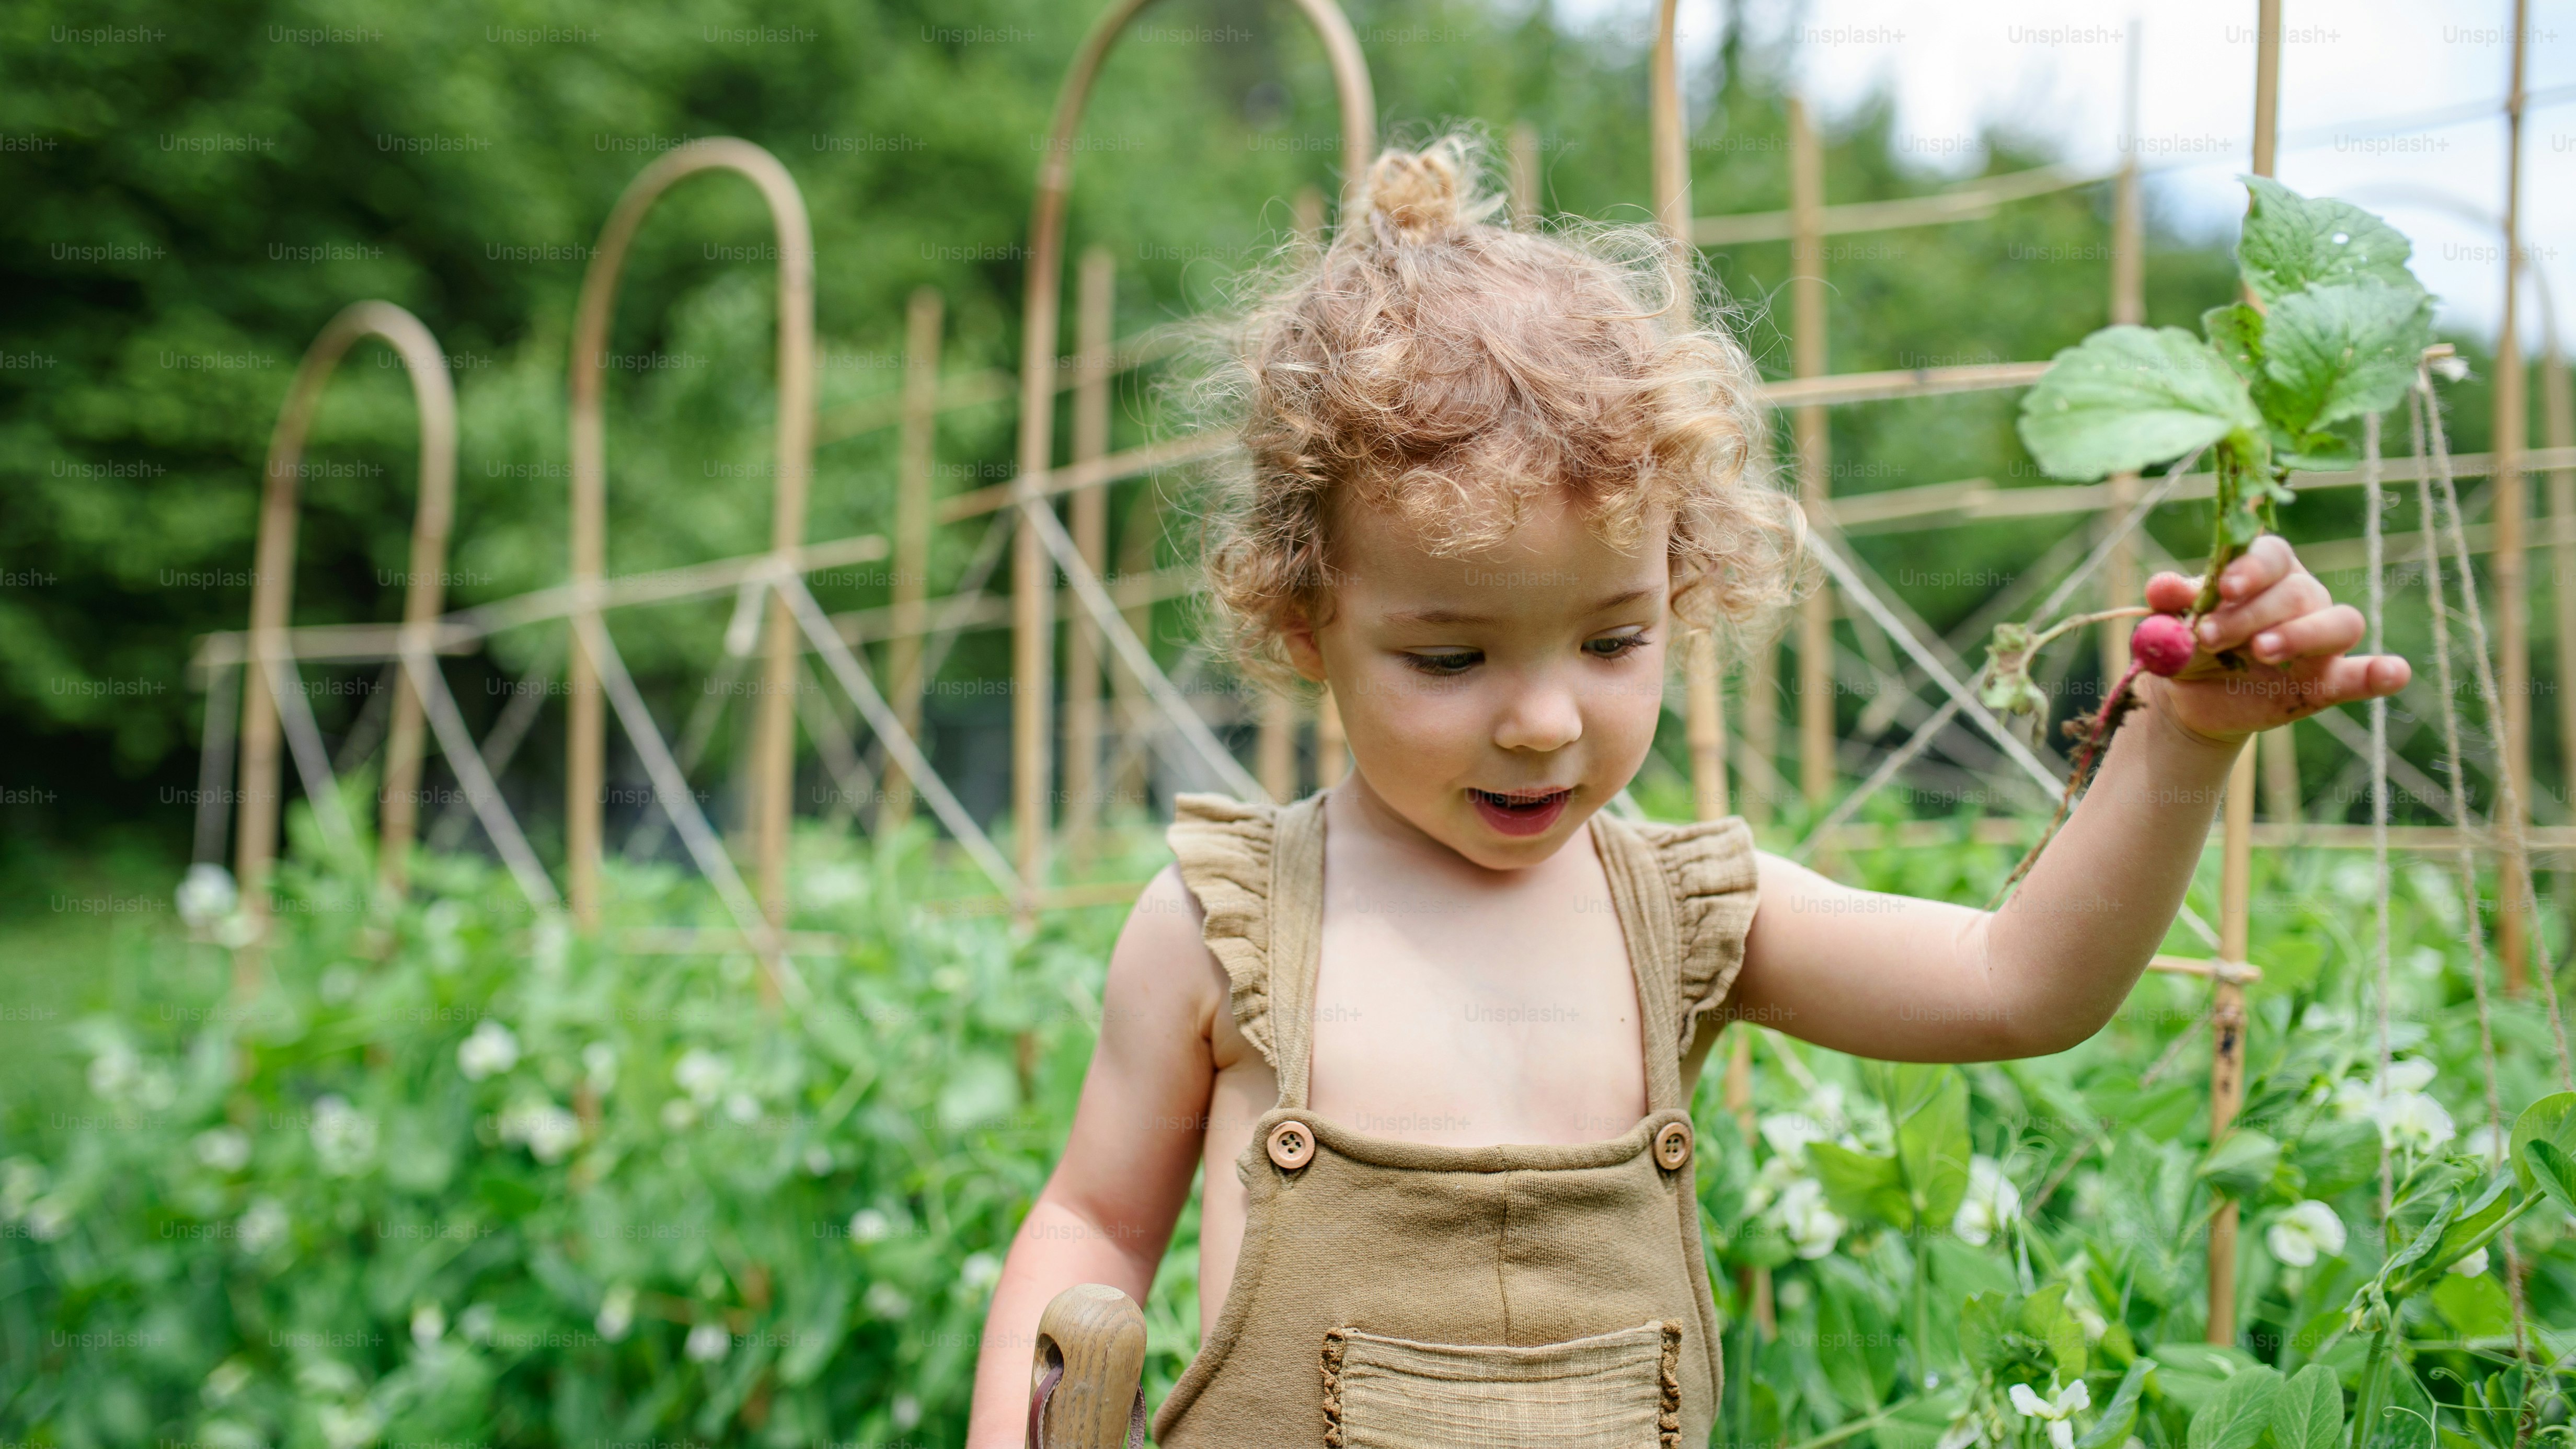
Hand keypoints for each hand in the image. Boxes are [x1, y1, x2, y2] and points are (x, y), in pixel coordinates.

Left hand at [2140, 535, 2410, 746]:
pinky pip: (2362, 673)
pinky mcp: (2328, 680)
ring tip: (2262, 652)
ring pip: (2338, 623)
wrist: (2189, 695)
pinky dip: (2380, 673)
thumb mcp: (2171, 622)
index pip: (2272, 556)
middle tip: (2210, 637)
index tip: (2224, 588)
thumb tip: (2161, 587)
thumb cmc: (2187, 643)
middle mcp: (2301, 597)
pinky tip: (2393, 673)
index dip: (2252, 568)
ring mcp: (2321, 639)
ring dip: (2302, 635)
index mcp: (2264, 572)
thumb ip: (2171, 604)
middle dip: (2252, 615)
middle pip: (2297, 593)